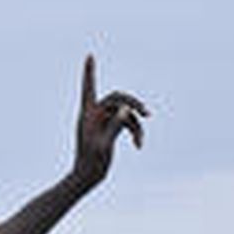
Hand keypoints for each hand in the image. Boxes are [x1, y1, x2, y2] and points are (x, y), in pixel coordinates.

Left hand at [73, 55, 147, 188]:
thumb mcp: (102, 145)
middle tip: (146, 114)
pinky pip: (127, 124)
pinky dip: (134, 132)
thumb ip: (114, 126)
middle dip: (133, 104)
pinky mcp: (111, 129)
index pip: (88, 89)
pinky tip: (138, 146)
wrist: (87, 178)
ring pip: (125, 113)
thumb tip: (125, 109)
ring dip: (136, 125)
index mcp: (87, 115)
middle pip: (118, 98)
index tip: (89, 55)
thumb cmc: (90, 163)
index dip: (89, 72)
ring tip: (140, 141)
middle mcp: (95, 115)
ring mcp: (104, 121)